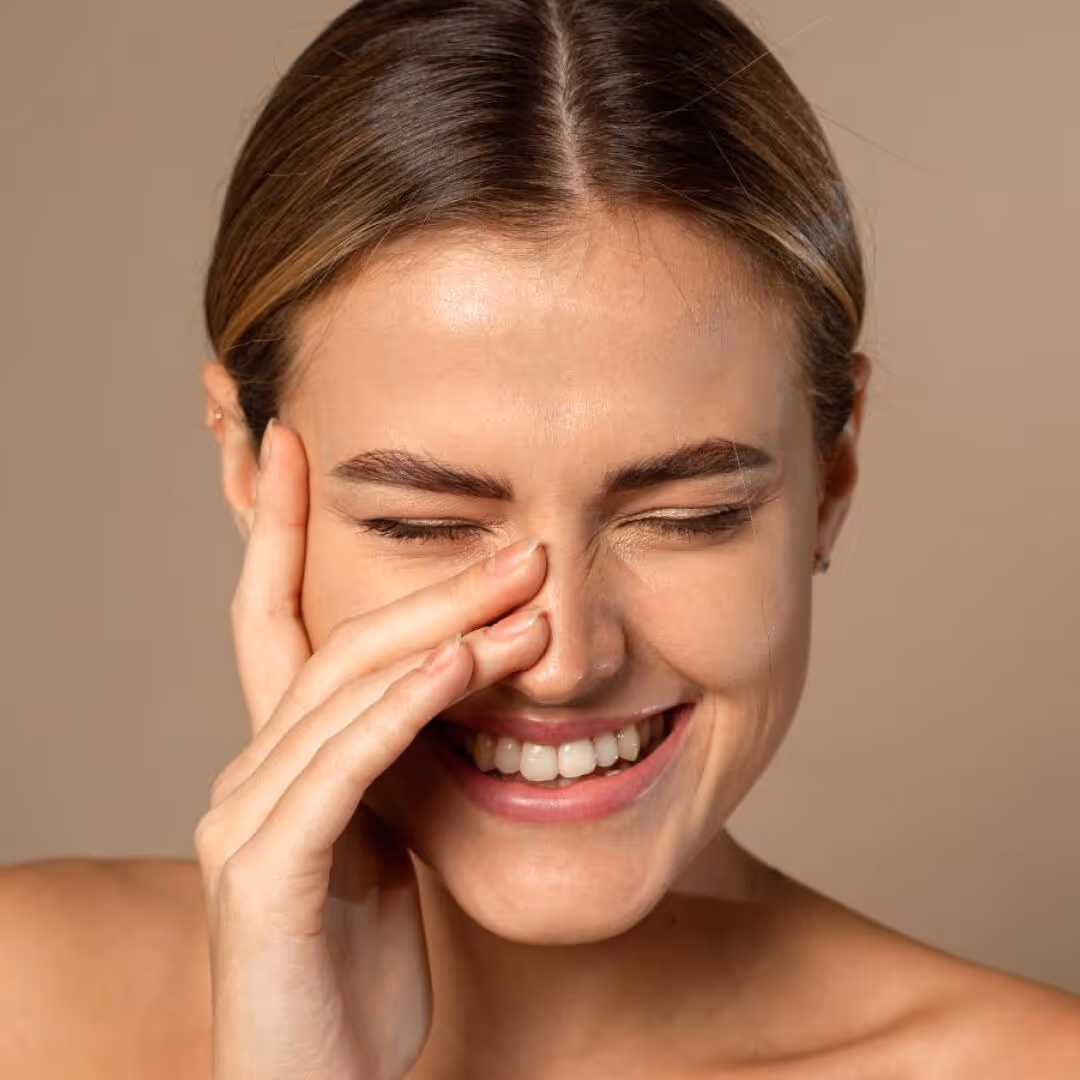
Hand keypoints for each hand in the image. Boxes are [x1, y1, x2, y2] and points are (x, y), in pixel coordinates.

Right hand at [194, 418, 549, 1079]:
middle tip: (519, 540)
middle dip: (425, 582)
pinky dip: (405, 709)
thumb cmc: (354, 974)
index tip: (297, 447)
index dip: (278, 531)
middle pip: (331, 642)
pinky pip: (344, 769)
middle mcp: (246, 778)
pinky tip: (462, 667)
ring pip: (343, 692)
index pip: (272, 623)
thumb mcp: (380, 848)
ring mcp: (246, 825)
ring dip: (438, 633)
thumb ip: (393, 768)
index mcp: (278, 766)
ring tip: (524, 589)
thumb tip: (456, 690)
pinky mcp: (268, 878)